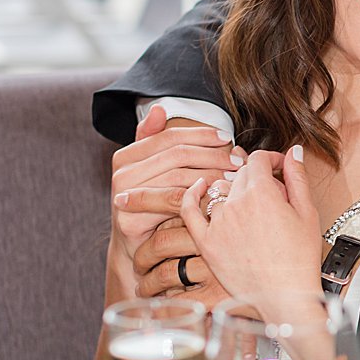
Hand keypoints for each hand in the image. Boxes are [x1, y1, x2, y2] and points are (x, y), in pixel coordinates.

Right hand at [109, 106, 244, 255]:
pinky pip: (176, 201)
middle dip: (212, 155)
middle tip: (238, 160)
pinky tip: (220, 196)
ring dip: (212, 175)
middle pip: (178, 154)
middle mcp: (121, 172)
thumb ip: (158, 142)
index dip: (201, 135)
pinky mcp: (131, 219)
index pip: (170, 137)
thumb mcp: (157, 172)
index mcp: (125, 155)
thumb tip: (160, 109)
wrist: (141, 251)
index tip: (227, 137)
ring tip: (235, 177)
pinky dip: (201, 196)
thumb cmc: (157, 208)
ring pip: (180, 176)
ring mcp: (123, 196)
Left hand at [182, 146, 325, 311]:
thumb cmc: (300, 260)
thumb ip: (298, 178)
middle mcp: (235, 204)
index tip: (278, 167)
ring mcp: (218, 224)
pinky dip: (190, 195)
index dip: (270, 159)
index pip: (258, 159)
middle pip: (240, 174)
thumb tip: (293, 152)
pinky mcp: (206, 243)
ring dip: (233, 190)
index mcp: (262, 193)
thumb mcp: (307, 213)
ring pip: (219, 191)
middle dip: (256, 177)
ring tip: (248, 204)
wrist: (285, 296)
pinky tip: (197, 187)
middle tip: (272, 194)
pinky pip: (189, 211)